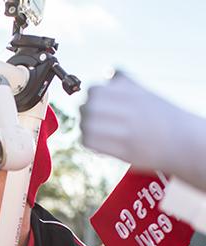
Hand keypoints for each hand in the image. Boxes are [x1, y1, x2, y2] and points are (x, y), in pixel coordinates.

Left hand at [80, 72, 205, 191]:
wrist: (184, 141)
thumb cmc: (162, 118)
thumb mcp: (146, 92)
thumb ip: (126, 83)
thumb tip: (109, 72)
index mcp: (133, 92)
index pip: (94, 90)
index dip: (92, 98)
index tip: (98, 105)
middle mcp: (129, 108)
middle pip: (88, 106)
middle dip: (85, 113)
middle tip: (93, 120)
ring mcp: (126, 129)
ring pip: (86, 124)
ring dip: (86, 128)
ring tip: (95, 132)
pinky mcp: (123, 149)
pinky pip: (90, 143)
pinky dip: (89, 142)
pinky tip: (100, 144)